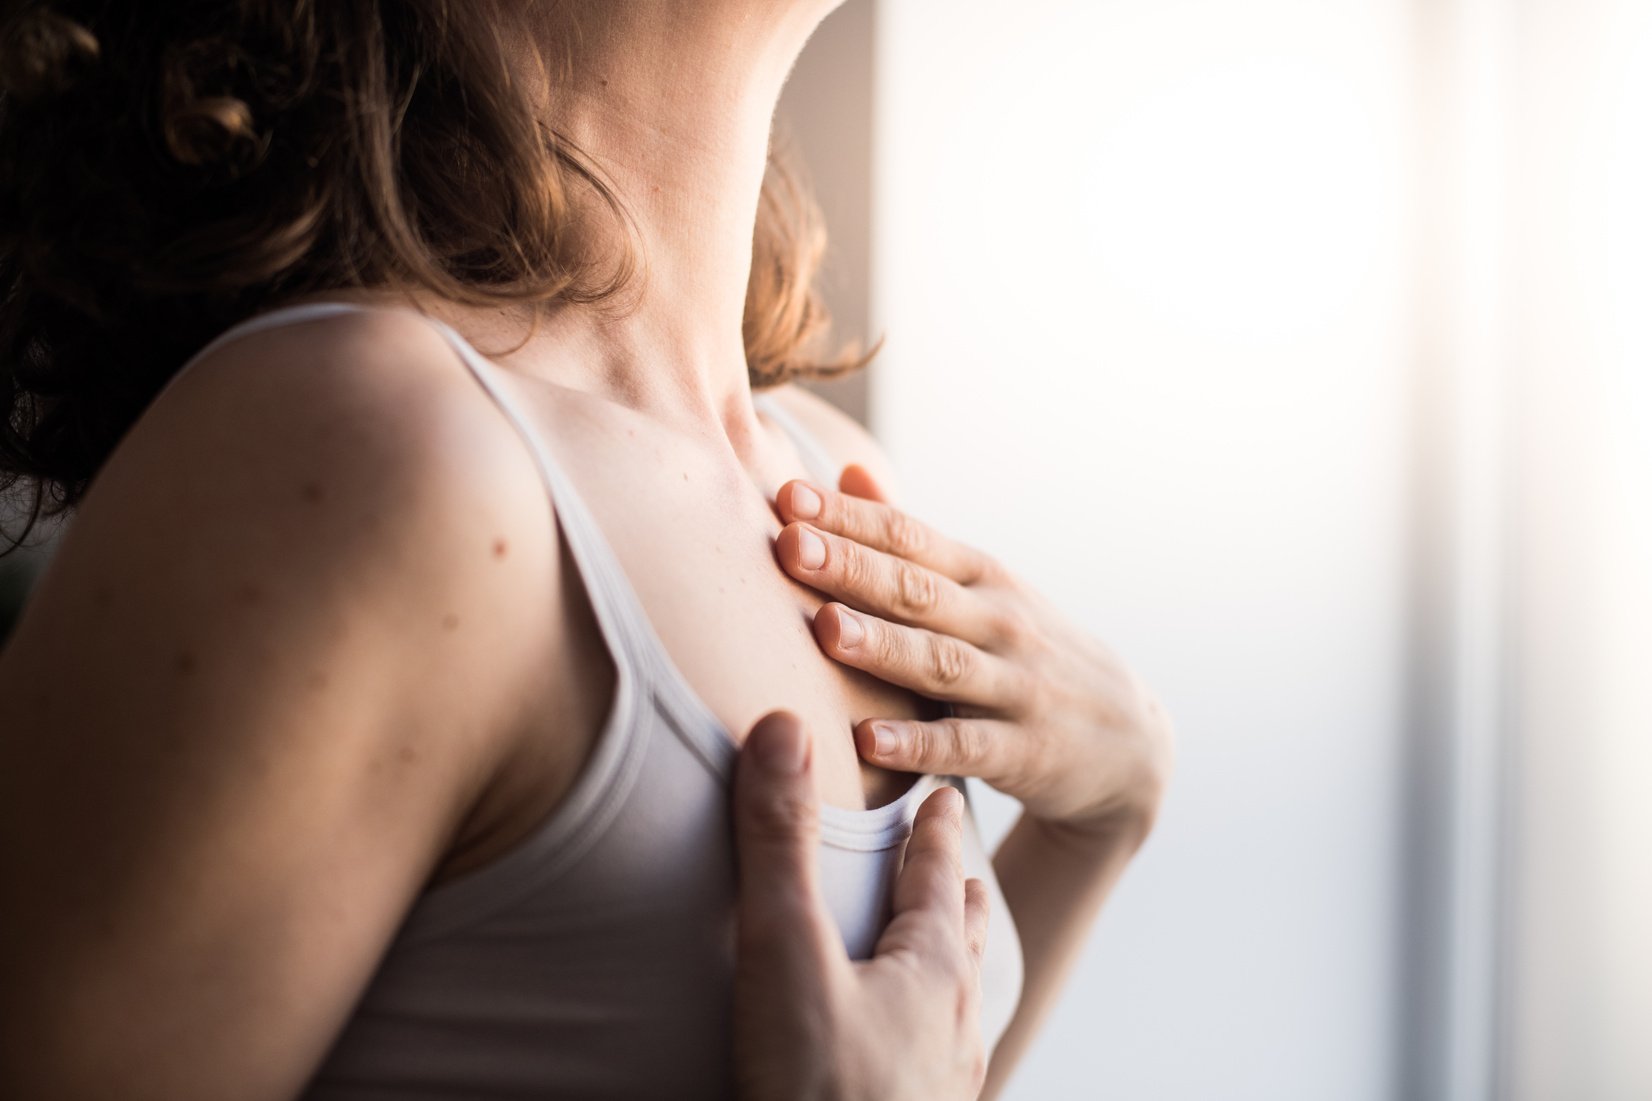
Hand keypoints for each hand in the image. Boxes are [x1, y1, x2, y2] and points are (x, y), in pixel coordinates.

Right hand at [732, 711, 988, 1100]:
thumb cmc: (816, 1094)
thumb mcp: (785, 952)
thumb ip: (778, 842)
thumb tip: (783, 726)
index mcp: (930, 970)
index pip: (940, 874)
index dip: (937, 829)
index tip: (941, 794)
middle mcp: (948, 1027)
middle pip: (963, 939)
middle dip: (955, 893)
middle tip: (956, 862)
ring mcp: (937, 1087)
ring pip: (954, 1007)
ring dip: (944, 966)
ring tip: (935, 955)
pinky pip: (928, 1065)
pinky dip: (920, 1035)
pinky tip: (899, 1058)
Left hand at [772, 467, 1174, 845]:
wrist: (1128, 741)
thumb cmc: (1026, 653)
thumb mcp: (981, 589)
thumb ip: (910, 540)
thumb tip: (846, 473)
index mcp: (980, 578)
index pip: (909, 538)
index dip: (850, 517)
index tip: (787, 498)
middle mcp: (999, 622)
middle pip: (918, 590)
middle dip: (853, 567)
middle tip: (790, 547)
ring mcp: (1015, 686)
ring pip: (941, 663)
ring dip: (882, 646)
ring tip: (825, 631)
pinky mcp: (1024, 751)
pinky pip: (965, 747)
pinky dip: (917, 744)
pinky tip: (867, 741)